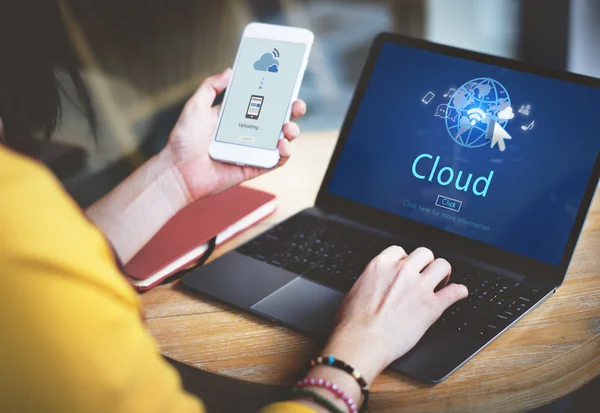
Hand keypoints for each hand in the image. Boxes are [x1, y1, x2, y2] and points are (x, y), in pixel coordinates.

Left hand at [163, 68, 306, 201]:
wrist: (178, 171)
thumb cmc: (184, 141)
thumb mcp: (195, 106)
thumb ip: (211, 87)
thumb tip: (230, 71)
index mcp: (237, 115)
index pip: (263, 101)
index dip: (277, 93)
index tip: (287, 82)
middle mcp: (248, 132)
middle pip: (278, 118)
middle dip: (292, 110)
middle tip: (296, 105)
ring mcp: (253, 150)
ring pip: (282, 139)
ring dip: (292, 131)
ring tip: (287, 128)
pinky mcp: (255, 167)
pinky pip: (276, 160)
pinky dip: (285, 153)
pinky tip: (283, 145)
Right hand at [321, 246, 467, 383]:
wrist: (362, 341)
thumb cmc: (353, 322)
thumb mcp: (355, 291)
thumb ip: (370, 282)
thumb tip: (372, 285)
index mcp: (381, 265)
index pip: (400, 251)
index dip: (405, 260)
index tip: (407, 268)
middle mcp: (402, 271)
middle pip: (424, 253)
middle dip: (426, 264)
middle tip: (425, 275)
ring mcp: (419, 287)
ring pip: (442, 266)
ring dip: (443, 273)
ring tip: (441, 282)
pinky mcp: (432, 306)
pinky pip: (455, 292)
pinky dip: (459, 292)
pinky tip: (459, 293)